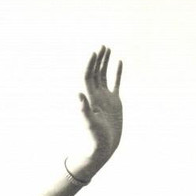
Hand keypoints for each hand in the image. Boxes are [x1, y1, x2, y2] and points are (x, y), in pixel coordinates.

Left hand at [68, 45, 122, 180]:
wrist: (102, 149)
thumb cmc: (94, 140)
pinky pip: (115, 84)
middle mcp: (96, 96)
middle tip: (102, 46)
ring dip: (105, 62)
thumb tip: (77, 95)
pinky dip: (117, 73)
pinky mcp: (115, 103)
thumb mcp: (89, 125)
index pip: (87, 77)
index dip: (89, 65)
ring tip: (107, 49)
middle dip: (98, 59)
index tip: (93, 52)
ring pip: (104, 76)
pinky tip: (118, 62)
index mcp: (90, 99)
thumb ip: (83, 111)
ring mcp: (105, 98)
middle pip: (95, 73)